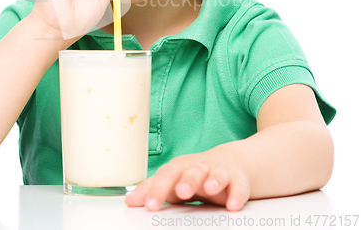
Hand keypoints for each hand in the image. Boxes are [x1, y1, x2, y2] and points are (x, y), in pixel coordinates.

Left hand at [125, 150, 250, 211]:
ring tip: (209, 189)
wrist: (230, 162)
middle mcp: (199, 168)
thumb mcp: (174, 179)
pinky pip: (239, 187)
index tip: (150, 206)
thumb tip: (129, 202)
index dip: (158, 190)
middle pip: (192, 171)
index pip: (167, 175)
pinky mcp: (238, 181)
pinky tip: (233, 205)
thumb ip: (153, 189)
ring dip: (213, 180)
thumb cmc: (195, 174)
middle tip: (181, 192)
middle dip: (187, 181)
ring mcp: (219, 173)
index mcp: (180, 168)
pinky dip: (237, 195)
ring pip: (216, 174)